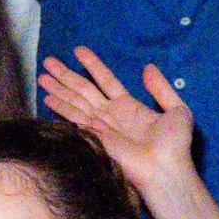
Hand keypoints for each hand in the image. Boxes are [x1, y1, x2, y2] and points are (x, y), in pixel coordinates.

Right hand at [39, 51, 195, 193]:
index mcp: (129, 107)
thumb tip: (148, 67)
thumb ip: (161, 88)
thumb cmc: (174, 144)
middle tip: (48, 61)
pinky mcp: (94, 137)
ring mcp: (100, 126)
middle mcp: (111, 115)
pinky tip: (48, 98)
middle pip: (84, 90)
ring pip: (75, 101)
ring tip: (41, 76)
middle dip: (66, 75)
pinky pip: (75, 118)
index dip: (92, 65)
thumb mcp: (177, 109)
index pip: (106, 80)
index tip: (78, 50)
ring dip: (58, 88)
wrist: (166, 168)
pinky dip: (60, 108)